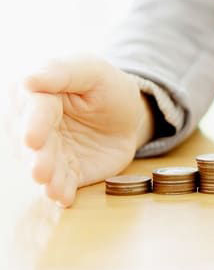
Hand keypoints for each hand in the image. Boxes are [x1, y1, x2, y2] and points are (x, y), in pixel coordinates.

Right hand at [10, 55, 153, 206]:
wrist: (129, 115)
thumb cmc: (108, 86)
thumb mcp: (94, 71)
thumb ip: (64, 73)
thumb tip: (28, 80)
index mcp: (38, 95)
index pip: (33, 110)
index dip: (34, 125)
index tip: (33, 139)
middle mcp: (36, 126)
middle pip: (32, 144)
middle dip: (37, 158)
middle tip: (41, 171)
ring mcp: (50, 151)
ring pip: (43, 166)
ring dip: (47, 178)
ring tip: (52, 187)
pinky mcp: (66, 171)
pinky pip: (61, 183)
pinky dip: (61, 191)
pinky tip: (64, 197)